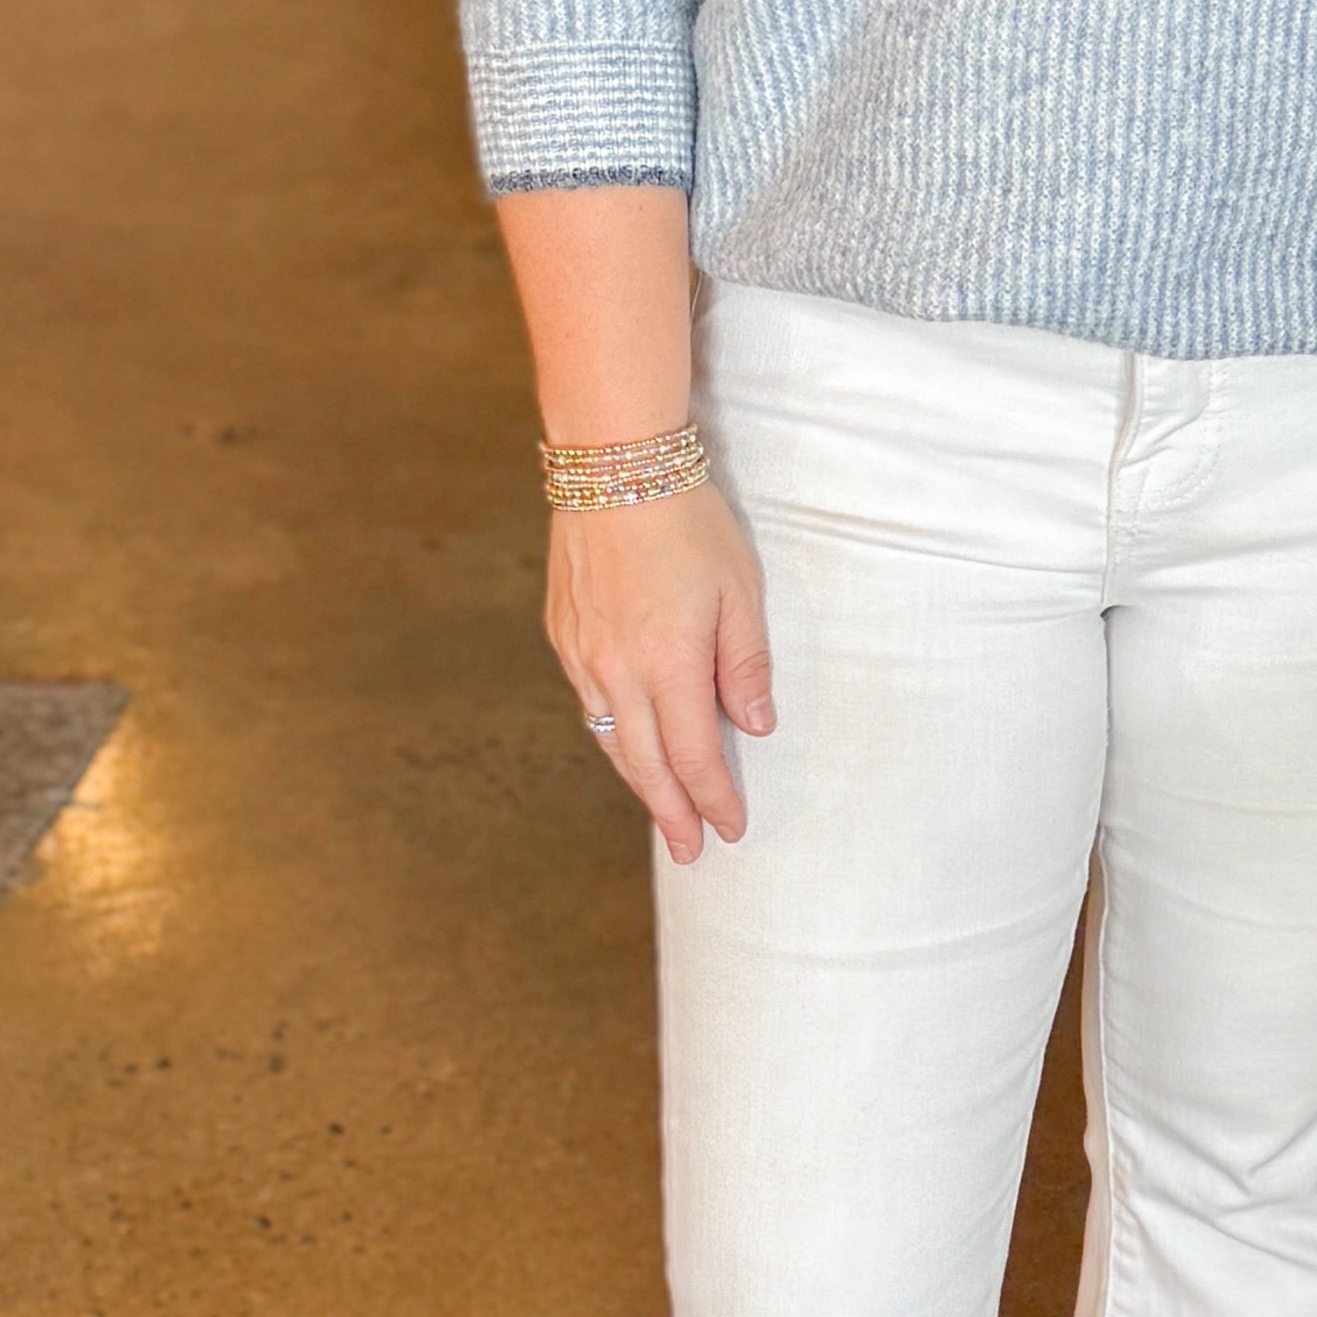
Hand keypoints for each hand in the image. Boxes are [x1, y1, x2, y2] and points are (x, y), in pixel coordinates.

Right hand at [548, 484, 773, 861]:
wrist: (613, 464)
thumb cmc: (688, 520)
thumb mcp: (739, 591)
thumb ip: (745, 665)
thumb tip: (753, 728)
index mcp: (668, 664)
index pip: (693, 757)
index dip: (713, 799)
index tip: (730, 830)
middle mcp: (617, 670)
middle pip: (646, 764)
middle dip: (672, 812)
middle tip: (689, 851)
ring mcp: (583, 654)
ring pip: (612, 738)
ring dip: (639, 780)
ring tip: (662, 809)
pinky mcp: (564, 632)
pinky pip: (589, 702)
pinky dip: (612, 734)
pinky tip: (627, 742)